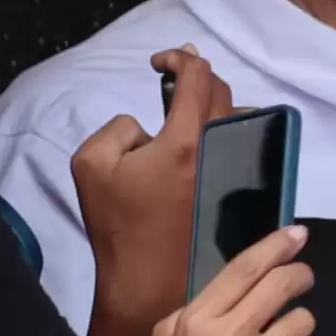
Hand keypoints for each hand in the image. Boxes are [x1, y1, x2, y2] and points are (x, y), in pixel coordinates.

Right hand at [67, 46, 236, 328]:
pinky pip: (244, 150)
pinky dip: (228, 135)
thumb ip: (117, 126)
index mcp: (184, 140)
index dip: (181, 57)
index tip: (159, 62)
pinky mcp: (239, 192)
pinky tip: (205, 143)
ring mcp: (234, 173)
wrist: (146, 277)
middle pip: (223, 93)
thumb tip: (146, 125)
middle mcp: (218, 150)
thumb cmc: (117, 222)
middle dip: (199, 76)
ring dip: (216, 106)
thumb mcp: (91, 161)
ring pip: (240, 121)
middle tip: (174, 78)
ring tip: (187, 111)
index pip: (199, 77)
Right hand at [135, 223, 315, 335]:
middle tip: (303, 276)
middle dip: (300, 275)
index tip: (298, 234)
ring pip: (302, 323)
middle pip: (282, 286)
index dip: (276, 246)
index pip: (245, 269)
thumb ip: (192, 314)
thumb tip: (225, 292)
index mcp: (198, 321)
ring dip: (296, 327)